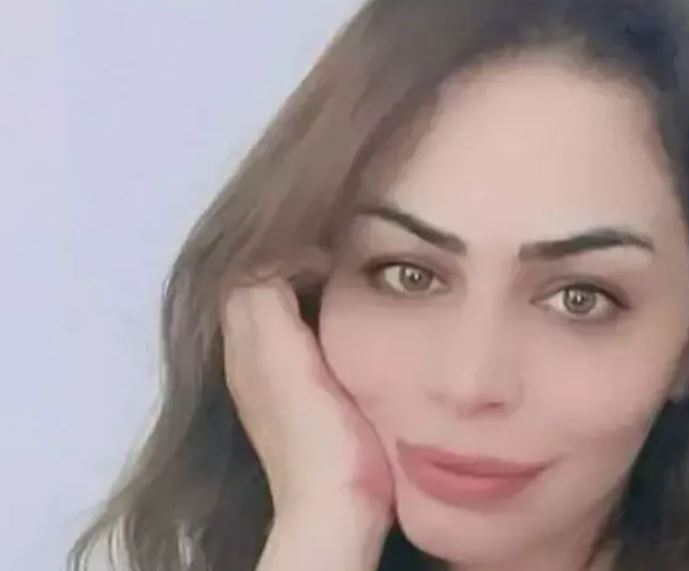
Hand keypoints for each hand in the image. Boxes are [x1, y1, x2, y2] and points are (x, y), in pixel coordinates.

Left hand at [219, 270, 393, 559]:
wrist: (336, 507)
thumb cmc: (317, 431)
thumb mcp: (283, 355)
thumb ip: (265, 300)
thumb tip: (279, 255)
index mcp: (244, 342)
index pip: (252, 270)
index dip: (291, 250)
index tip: (336, 247)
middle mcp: (250, 357)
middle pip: (264, 288)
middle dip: (300, 266)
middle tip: (348, 259)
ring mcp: (276, 381)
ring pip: (284, 313)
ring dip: (313, 292)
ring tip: (355, 283)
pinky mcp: (304, 399)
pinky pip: (303, 338)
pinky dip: (323, 319)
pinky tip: (355, 325)